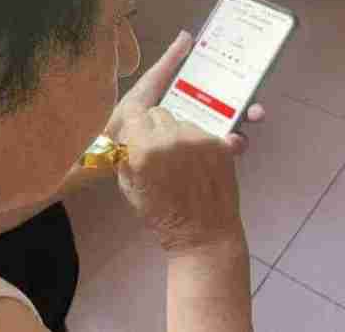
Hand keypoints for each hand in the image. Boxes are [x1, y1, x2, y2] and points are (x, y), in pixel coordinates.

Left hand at [104, 31, 264, 153]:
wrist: (109, 159)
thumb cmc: (124, 121)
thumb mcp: (146, 90)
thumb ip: (167, 65)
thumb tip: (188, 36)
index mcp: (185, 103)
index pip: (216, 91)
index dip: (235, 84)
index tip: (251, 76)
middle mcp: (194, 122)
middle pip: (229, 113)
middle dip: (247, 109)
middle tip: (257, 109)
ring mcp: (194, 144)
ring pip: (228, 134)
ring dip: (243, 129)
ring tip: (249, 125)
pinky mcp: (193, 164)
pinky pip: (217, 156)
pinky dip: (230, 148)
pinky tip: (233, 144)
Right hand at [107, 31, 262, 253]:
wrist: (204, 233)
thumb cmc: (163, 216)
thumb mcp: (129, 188)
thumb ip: (125, 158)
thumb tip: (125, 138)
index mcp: (145, 149)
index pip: (133, 111)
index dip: (133, 121)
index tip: (135, 130)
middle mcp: (171, 138)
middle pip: (157, 113)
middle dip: (154, 127)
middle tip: (158, 147)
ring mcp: (198, 139)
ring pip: (181, 121)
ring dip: (177, 134)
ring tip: (181, 159)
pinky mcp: (219, 144)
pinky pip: (201, 133)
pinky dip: (197, 144)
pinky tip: (198, 164)